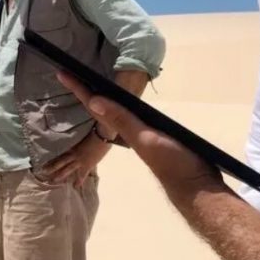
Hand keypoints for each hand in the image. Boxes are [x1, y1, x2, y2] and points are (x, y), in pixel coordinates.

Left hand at [42, 128, 110, 186]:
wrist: (102, 136)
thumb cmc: (93, 133)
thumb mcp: (81, 137)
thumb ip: (76, 142)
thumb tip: (71, 144)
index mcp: (72, 146)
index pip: (59, 152)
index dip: (51, 157)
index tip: (43, 160)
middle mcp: (73, 155)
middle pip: (60, 162)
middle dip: (51, 167)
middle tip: (43, 172)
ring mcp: (79, 161)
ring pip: (67, 169)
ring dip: (60, 175)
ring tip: (53, 181)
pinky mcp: (87, 165)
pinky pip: (81, 175)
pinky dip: (79, 181)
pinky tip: (75, 186)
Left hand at [56, 72, 220, 195]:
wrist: (198, 187)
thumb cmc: (174, 162)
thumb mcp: (147, 138)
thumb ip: (123, 120)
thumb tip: (94, 101)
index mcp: (123, 128)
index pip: (95, 104)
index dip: (79, 88)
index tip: (60, 72)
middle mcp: (127, 130)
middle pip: (101, 107)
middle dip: (84, 91)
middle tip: (70, 73)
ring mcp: (139, 135)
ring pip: (113, 112)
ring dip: (99, 98)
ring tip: (87, 83)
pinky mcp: (153, 138)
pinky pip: (127, 117)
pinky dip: (119, 106)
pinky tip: (123, 103)